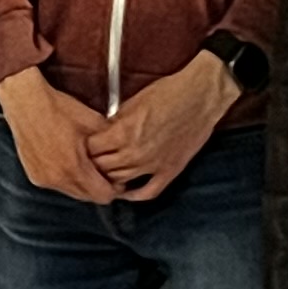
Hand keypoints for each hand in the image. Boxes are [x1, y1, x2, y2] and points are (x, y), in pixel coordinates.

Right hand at [0, 70, 119, 206]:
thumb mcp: (95, 123)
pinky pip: (56, 184)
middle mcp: (57, 179)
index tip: (118, 177)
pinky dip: (65, 177)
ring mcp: (43, 179)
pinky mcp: (34, 174)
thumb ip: (112, 144)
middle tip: (104, 170)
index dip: (115, 187)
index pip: (103, 195)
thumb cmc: (58, 108)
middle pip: (88, 197)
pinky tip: (67, 159)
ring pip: (72, 192)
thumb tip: (124, 153)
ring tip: (85, 162)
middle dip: (98, 185)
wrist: (26, 101)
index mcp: (74, 168)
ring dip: (81, 182)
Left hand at [82, 54, 234, 201]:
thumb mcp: (132, 102)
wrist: (201, 96)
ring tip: (106, 172)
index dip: (86, 146)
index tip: (86, 144)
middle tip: (93, 159)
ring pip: (120, 181)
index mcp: (123, 133)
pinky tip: (125, 192)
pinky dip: (133, 196)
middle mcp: (135, 153)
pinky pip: (148, 192)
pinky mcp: (170, 170)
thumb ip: (114, 122)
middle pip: (102, 168)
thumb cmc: (168, 93)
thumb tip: (102, 133)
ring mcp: (153, 165)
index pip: (92, 150)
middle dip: (94, 162)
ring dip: (110, 177)